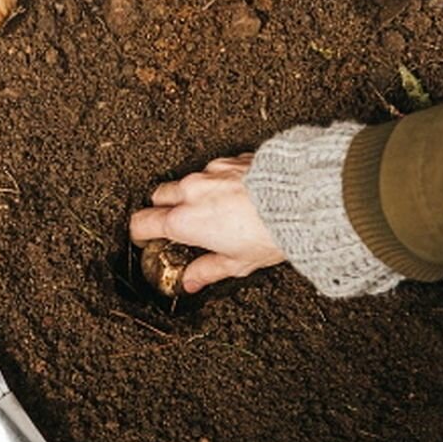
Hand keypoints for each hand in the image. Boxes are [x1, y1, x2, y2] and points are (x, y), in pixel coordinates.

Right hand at [128, 155, 284, 292]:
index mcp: (185, 220)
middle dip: (163, 208)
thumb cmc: (269, 232)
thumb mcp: (237, 263)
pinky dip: (217, 182)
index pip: (143, 222)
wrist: (301, 199)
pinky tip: (236, 195)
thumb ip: (206, 271)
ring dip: (192, 193)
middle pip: (158, 195)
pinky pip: (214, 170)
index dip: (141, 232)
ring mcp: (211, 172)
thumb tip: (190, 283)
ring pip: (187, 180)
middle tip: (178, 224)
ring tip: (214, 210)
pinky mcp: (231, 159)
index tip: (147, 238)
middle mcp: (191, 191)